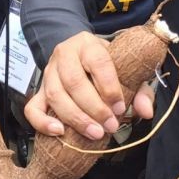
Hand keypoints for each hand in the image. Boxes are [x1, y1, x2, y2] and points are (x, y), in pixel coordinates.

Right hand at [23, 31, 152, 140]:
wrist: (78, 53)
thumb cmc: (105, 64)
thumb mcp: (124, 68)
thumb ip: (139, 89)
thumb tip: (145, 112)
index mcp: (88, 44)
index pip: (97, 61)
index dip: (109, 86)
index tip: (120, 108)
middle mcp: (64, 54)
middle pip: (73, 81)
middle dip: (93, 108)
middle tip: (110, 126)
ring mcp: (48, 73)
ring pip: (55, 95)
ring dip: (75, 118)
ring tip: (95, 134)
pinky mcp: (39, 91)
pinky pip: (32, 108)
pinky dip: (43, 122)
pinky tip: (59, 133)